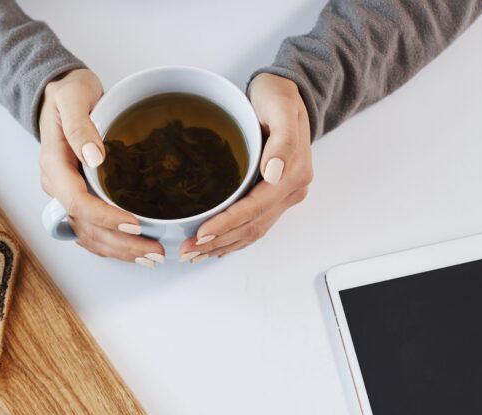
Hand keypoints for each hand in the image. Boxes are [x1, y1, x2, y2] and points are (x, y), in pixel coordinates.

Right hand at [38, 69, 164, 266]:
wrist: (61, 93)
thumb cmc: (68, 93)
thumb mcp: (72, 98)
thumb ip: (80, 127)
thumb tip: (94, 158)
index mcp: (54, 166)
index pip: (77, 203)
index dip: (105, 218)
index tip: (135, 224)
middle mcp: (58, 186)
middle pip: (86, 228)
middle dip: (120, 244)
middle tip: (155, 250)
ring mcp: (67, 196)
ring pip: (89, 235)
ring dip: (120, 250)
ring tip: (152, 256)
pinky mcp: (80, 198)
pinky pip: (93, 230)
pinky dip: (114, 244)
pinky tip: (137, 249)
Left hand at [179, 73, 312, 261]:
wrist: (291, 91)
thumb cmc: (279, 96)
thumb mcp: (280, 106)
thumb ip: (282, 141)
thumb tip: (273, 173)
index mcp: (293, 174)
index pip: (255, 208)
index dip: (227, 224)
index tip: (202, 234)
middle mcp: (291, 190)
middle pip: (252, 226)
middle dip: (219, 242)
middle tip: (188, 251)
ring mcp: (285, 196)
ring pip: (253, 231)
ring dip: (224, 246)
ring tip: (195, 255)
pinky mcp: (276, 196)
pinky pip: (256, 225)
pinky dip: (235, 240)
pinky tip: (217, 248)